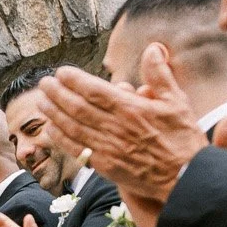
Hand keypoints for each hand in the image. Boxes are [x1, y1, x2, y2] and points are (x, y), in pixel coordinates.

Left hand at [36, 51, 207, 205]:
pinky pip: (78, 151)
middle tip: (43, 83)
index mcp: (131, 109)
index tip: (61, 72)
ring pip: (73, 128)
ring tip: (41, 101)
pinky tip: (50, 129)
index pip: (95, 91)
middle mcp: (115, 128)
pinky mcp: (105, 167)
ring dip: (54, 113)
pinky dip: (62, 139)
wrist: (185, 179)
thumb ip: (160, 75)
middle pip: (78, 108)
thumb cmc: (183, 139)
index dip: (75, 80)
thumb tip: (152, 48)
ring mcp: (108, 149)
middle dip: (57, 94)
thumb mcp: (177, 101)